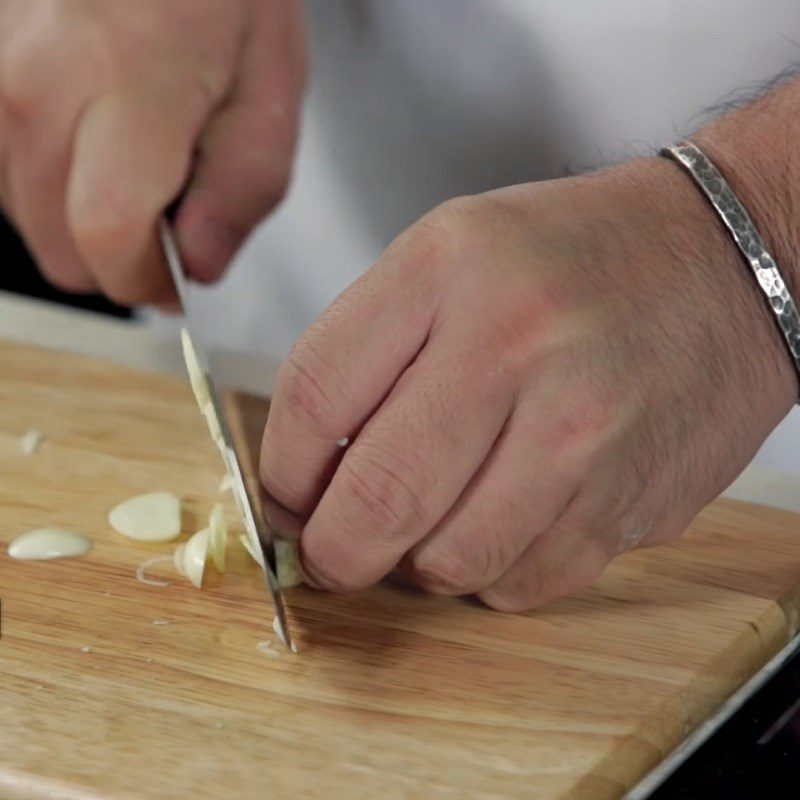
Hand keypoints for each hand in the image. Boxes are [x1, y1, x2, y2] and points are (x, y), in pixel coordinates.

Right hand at [0, 0, 305, 303]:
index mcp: (130, 78)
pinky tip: (91, 139)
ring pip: (27, 220)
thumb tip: (199, 266)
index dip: (147, 280)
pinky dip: (52, 183)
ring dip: (84, 218)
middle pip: (60, 248)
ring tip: (132, 155)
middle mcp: (36, 79)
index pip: (109, 235)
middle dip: (121, 257)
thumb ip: (243, 187)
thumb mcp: (271, 87)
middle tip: (167, 211)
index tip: (177, 280)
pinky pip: (4, 176)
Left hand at [260, 157, 795, 610]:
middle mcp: (515, 346)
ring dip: (416, 564)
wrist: (725, 260)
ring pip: (448, 563)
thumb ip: (368, 352)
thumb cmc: (574, 257)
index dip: (281, 471)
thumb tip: (309, 472)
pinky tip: (499, 525)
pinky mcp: (629, 497)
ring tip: (427, 528)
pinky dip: (489, 573)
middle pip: (375, 499)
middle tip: (331, 550)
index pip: (316, 396)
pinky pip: (523, 584)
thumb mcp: (450, 255)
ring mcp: (580, 430)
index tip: (286, 496)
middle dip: (332, 550)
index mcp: (449, 270)